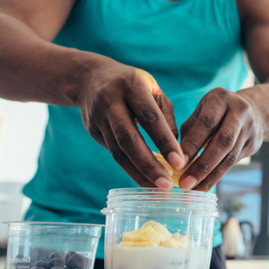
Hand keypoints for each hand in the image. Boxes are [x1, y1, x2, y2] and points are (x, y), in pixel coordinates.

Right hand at [78, 62, 185, 187]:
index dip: (164, 141)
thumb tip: (177, 151)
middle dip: (149, 165)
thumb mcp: (153, 91)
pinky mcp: (93, 130)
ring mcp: (98, 117)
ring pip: (118, 151)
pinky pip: (113, 154)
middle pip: (129, 139)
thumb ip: (166, 118)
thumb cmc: (133, 86)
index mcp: (132, 86)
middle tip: (167, 185)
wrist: (89, 78)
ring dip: (139, 173)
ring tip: (158, 190)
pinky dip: (130, 169)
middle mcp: (111, 101)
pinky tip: (145, 181)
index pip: (150, 118)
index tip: (179, 163)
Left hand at [178, 88, 264, 190]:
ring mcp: (250, 128)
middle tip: (184, 183)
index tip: (177, 164)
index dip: (192, 144)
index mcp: (221, 98)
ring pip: (230, 157)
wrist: (252, 110)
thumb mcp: (200, 112)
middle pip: (222, 142)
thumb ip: (189, 132)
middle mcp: (240, 111)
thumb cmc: (215, 113)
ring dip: (210, 176)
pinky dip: (217, 175)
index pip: (206, 123)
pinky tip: (204, 185)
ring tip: (193, 189)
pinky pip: (234, 163)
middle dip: (202, 165)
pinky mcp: (255, 143)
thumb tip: (174, 159)